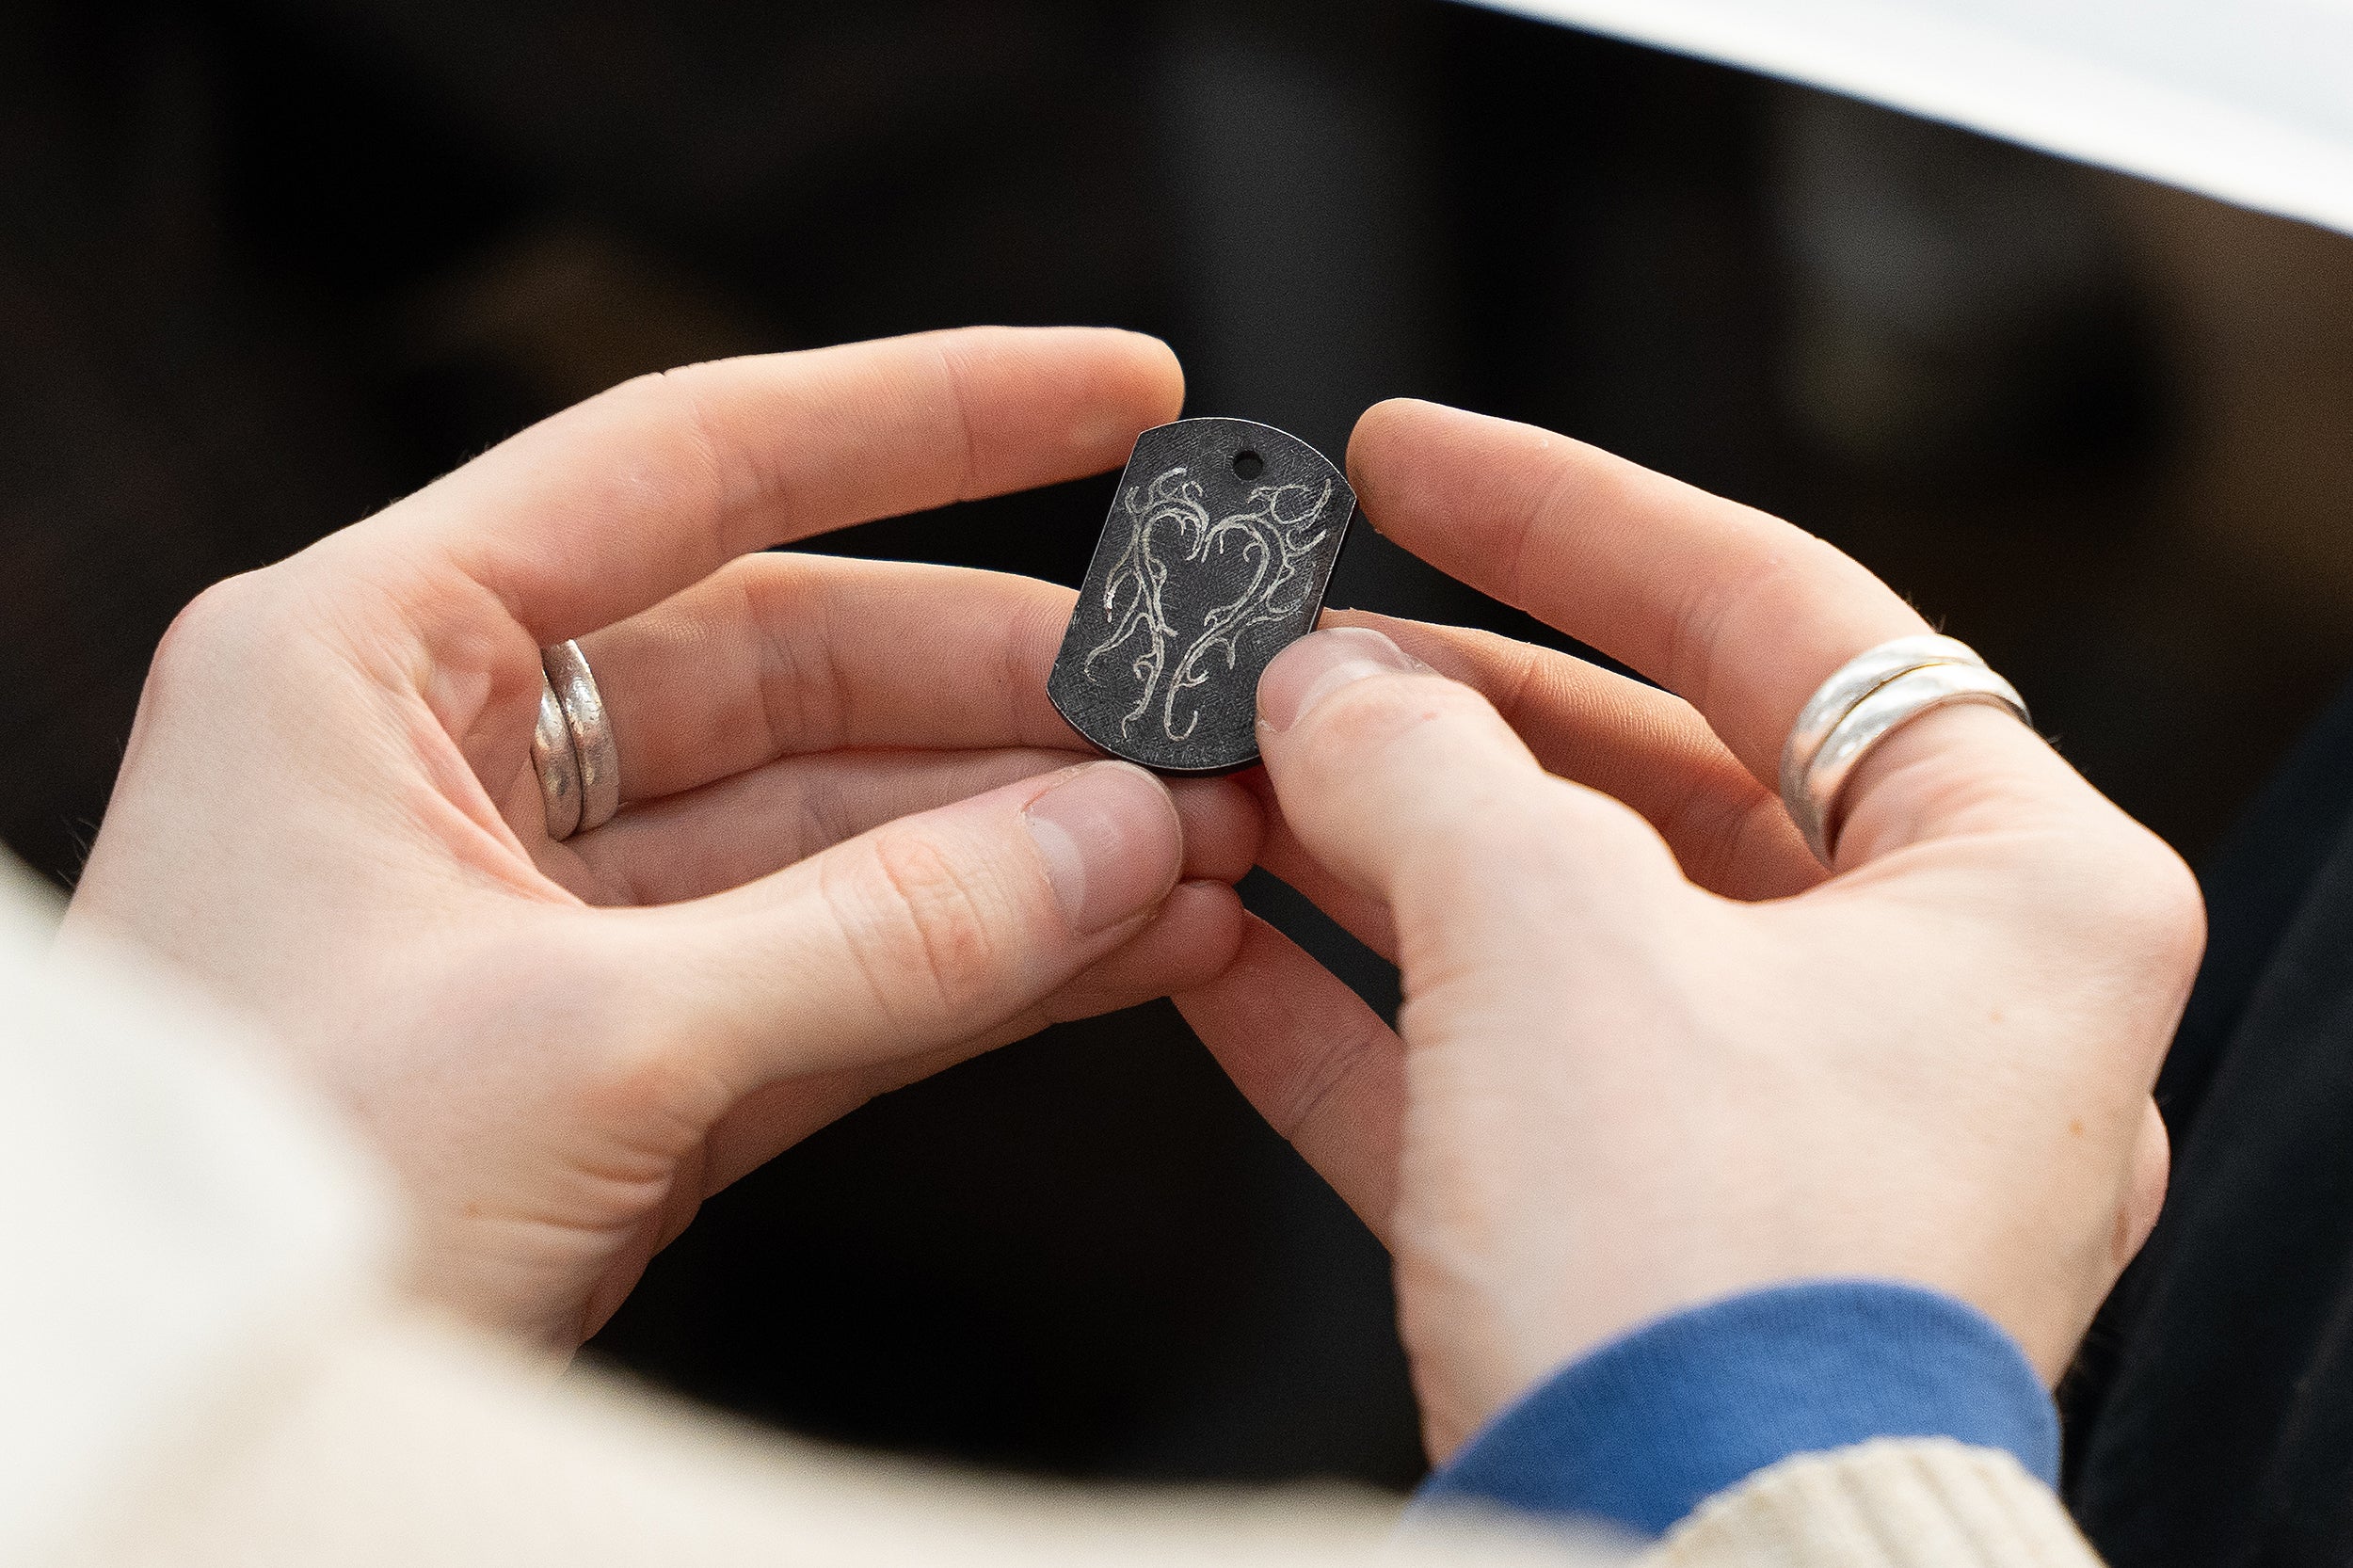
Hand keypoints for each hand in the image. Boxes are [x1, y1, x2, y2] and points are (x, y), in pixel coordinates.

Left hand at [66, 327, 1260, 1346]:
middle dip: (1007, 692)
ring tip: (1199, 841)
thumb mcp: (582, 1051)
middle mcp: (445, 761)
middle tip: (1194, 711)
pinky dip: (969, 964)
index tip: (1114, 397)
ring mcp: (535, 920)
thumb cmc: (258, 1234)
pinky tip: (1117, 946)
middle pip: (790, 661)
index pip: (688, 462)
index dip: (924, 414)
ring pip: (828, 830)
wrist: (198, 1474)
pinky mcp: (603, 1062)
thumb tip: (1116, 841)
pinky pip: (824, 970)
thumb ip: (878, 937)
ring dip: (1017, 841)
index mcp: (363, 660)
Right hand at [1178, 399, 2199, 1455]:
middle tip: (1288, 656)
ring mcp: (1809, 1143)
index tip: (1414, 461)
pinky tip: (1219, 953)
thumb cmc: (1716, 1290)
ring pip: (1568, 934)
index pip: (1781, 616)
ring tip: (1229, 783)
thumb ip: (1420, 765)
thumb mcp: (1548, 942)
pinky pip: (1512, 1084)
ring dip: (1383, 858)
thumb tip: (1320, 686)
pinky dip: (1370, 1018)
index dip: (1569, 515)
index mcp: (2016, 890)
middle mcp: (1945, 1013)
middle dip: (1442, 715)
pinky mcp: (1680, 1253)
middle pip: (1655, 778)